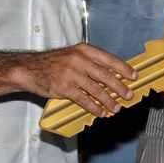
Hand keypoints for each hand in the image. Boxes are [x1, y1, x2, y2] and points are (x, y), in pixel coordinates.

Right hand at [17, 43, 136, 117]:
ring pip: (96, 90)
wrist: (29, 69)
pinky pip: (84, 100)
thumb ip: (90, 62)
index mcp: (83, 50)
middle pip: (105, 76)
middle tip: (128, 95)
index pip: (109, 59)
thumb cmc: (53, 63)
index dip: (123, 68)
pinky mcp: (64, 88)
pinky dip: (94, 107)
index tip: (133, 76)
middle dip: (120, 87)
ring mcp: (71, 74)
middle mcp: (79, 60)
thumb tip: (112, 75)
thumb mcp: (72, 55)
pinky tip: (100, 112)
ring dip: (109, 100)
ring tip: (116, 108)